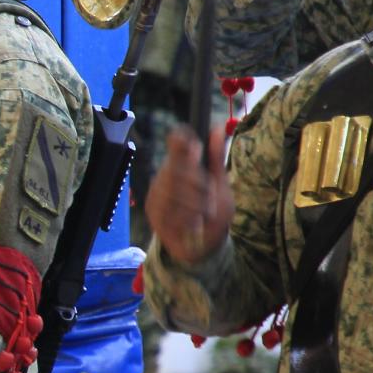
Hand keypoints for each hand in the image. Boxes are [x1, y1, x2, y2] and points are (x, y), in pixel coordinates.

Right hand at [145, 124, 233, 266]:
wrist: (203, 245)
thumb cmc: (212, 212)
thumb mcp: (220, 184)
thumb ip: (216, 158)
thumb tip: (217, 128)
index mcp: (182, 166)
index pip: (176, 145)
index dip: (181, 143)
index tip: (194, 147)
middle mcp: (165, 176)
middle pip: (177, 169)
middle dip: (197, 184)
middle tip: (208, 196)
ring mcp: (156, 193)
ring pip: (174, 191)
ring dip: (194, 205)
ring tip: (202, 215)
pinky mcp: (152, 211)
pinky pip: (169, 210)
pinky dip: (185, 219)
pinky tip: (191, 224)